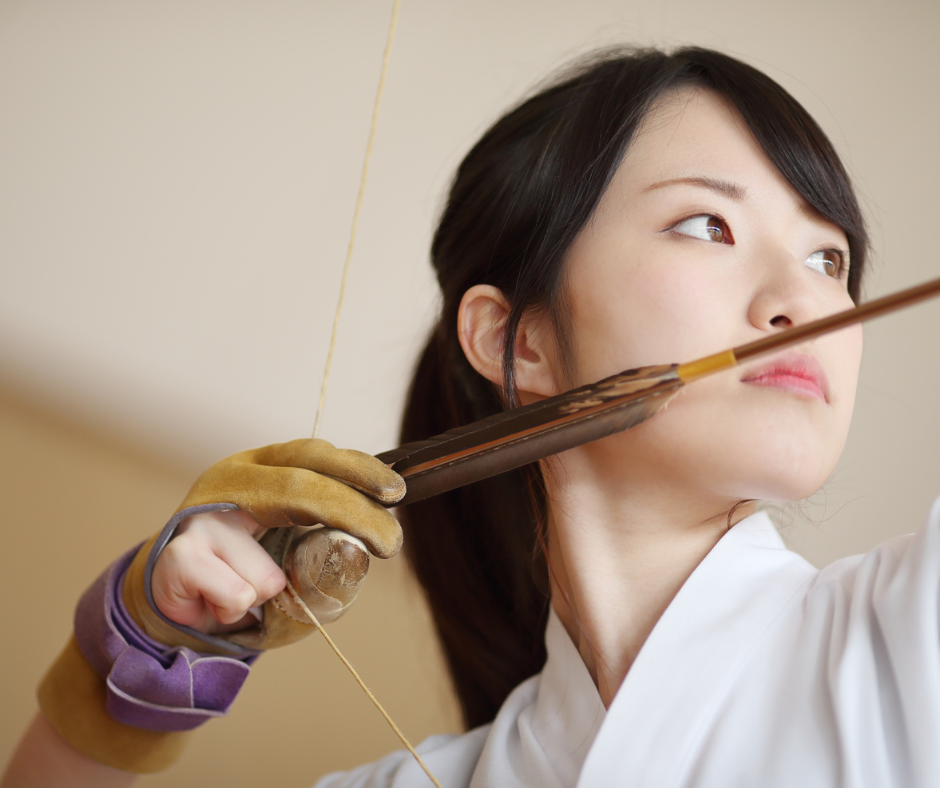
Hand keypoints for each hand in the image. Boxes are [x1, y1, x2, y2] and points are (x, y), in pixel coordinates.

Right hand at [129, 439, 405, 648]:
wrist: (167, 598)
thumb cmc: (240, 570)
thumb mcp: (287, 541)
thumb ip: (323, 530)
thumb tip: (371, 541)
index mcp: (262, 467)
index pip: (315, 456)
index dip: (359, 470)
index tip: (397, 492)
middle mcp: (232, 478)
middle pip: (301, 487)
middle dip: (353, 514)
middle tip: (391, 543)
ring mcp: (201, 512)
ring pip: (269, 569)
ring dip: (267, 594)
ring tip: (245, 593)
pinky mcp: (177, 552)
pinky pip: (237, 594)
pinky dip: (235, 610)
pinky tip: (215, 603)